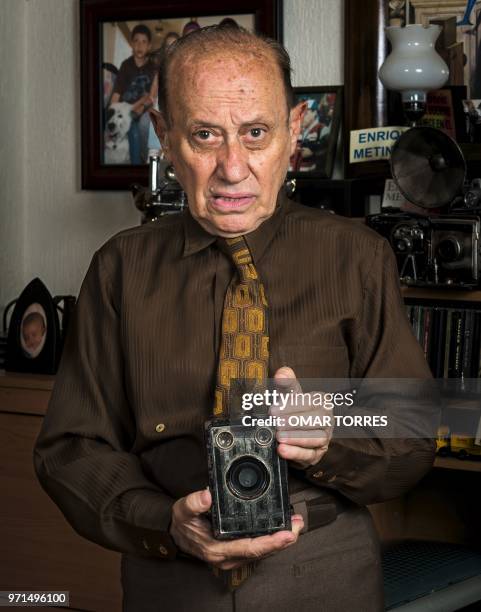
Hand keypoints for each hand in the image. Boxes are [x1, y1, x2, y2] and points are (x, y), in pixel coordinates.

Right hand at [169, 488, 303, 569]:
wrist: (175, 535)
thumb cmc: (181, 524)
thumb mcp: (182, 510)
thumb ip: (193, 503)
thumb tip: (207, 495)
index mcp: (217, 549)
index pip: (249, 548)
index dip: (270, 542)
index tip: (287, 533)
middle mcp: (228, 557)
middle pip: (261, 551)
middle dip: (283, 540)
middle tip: (298, 525)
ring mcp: (233, 556)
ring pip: (262, 551)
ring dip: (280, 540)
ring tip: (296, 525)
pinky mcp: (236, 551)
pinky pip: (257, 547)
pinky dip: (271, 539)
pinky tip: (282, 529)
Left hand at [270, 367, 332, 468]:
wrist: (292, 431)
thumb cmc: (292, 409)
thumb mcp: (288, 394)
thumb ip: (285, 382)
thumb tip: (282, 373)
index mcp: (322, 401)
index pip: (311, 402)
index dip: (292, 406)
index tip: (273, 409)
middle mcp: (327, 419)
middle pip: (317, 420)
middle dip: (295, 422)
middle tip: (276, 423)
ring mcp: (325, 438)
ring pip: (316, 438)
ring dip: (296, 438)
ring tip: (279, 437)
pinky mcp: (317, 454)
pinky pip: (310, 455)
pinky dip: (296, 453)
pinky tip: (283, 450)